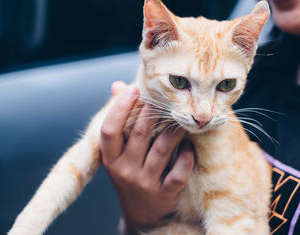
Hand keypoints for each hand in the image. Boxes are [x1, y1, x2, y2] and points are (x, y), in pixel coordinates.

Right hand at [100, 81, 194, 232]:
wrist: (141, 214)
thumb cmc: (129, 174)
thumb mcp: (118, 153)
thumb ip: (119, 120)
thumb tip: (118, 86)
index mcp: (110, 158)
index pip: (109, 130)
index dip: (120, 107)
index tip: (134, 88)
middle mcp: (125, 170)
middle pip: (140, 134)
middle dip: (153, 111)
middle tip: (165, 96)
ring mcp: (145, 183)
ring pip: (163, 149)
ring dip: (175, 129)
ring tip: (182, 115)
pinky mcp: (165, 194)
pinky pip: (179, 172)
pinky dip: (187, 156)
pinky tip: (190, 145)